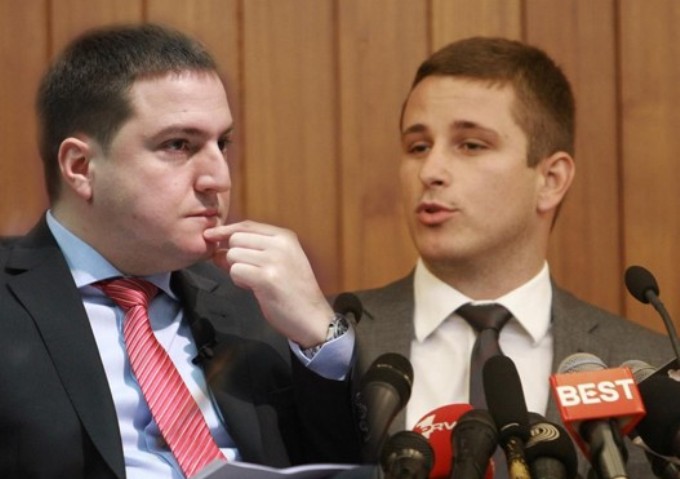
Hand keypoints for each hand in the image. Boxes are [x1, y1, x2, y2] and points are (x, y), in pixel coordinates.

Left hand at [204, 220, 331, 347]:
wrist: (312, 317)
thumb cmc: (294, 292)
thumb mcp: (277, 263)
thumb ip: (250, 252)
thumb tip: (217, 251)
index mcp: (285, 237)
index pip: (247, 225)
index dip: (226, 230)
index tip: (211, 235)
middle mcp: (280, 244)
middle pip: (236, 238)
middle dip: (233, 255)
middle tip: (247, 272)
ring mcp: (274, 260)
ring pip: (233, 255)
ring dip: (236, 270)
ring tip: (253, 281)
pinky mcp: (266, 278)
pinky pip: (235, 271)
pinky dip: (239, 281)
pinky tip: (253, 288)